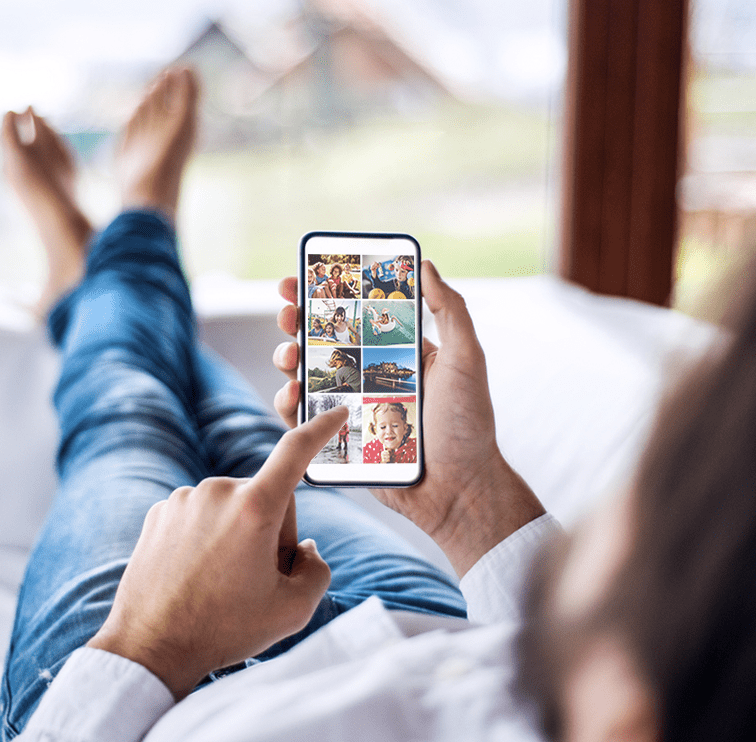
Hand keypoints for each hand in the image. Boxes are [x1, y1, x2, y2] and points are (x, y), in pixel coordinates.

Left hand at [86, 408, 341, 699]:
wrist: (150, 646)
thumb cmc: (224, 629)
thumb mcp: (293, 609)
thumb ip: (316, 569)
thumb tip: (305, 548)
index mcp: (254, 507)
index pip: (295, 452)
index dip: (320, 429)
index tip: (336, 410)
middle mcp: (217, 490)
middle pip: (266, 498)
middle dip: (270, 531)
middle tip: (256, 579)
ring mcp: (184, 499)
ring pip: (231, 508)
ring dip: (236, 535)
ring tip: (221, 583)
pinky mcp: (160, 511)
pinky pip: (200, 516)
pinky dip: (206, 539)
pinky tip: (196, 574)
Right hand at [273, 261, 543, 575]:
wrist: (460, 491)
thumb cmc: (469, 425)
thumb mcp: (466, 359)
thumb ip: (450, 311)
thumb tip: (426, 265)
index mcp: (396, 353)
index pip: (356, 315)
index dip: (326, 295)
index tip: (300, 277)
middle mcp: (370, 378)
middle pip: (322, 341)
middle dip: (297, 321)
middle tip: (287, 312)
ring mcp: (351, 409)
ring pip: (307, 376)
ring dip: (288, 359)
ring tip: (288, 355)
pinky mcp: (338, 441)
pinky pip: (304, 420)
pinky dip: (289, 404)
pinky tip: (292, 394)